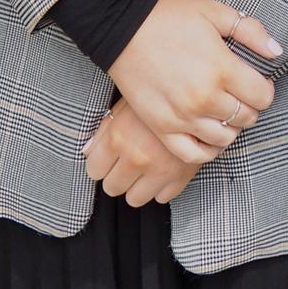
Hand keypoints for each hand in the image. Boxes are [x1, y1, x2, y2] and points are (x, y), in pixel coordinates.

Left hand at [82, 99, 218, 206]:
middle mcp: (136, 157)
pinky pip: (162, 197)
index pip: (94, 170)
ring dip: (138, 185)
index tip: (110, 155)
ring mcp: (159, 170)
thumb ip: (104, 129)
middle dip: (118, 174)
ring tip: (147, 164)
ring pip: (135, 199)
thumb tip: (88, 152)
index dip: (101, 162)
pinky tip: (166, 166)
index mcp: (118, 137)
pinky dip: (162, 186)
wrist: (200, 90)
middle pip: (112, 187)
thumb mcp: (127, 103)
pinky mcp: (181, 177)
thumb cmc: (159, 93)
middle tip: (130, 158)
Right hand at [108, 0, 279, 164]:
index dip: (265, 89)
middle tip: (241, 93)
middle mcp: (204, 98)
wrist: (123, 28)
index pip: (262, 96)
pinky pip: (193, 155)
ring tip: (225, 111)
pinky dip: (207, 150)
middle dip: (250, 106)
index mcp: (221, 68)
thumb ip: (251, 31)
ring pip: (224, 139)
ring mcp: (182, 117)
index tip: (258, 81)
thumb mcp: (215, 12)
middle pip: (246, 118)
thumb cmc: (171, 17)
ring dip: (231, 127)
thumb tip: (277, 51)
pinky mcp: (161, 128)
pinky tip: (209, 135)